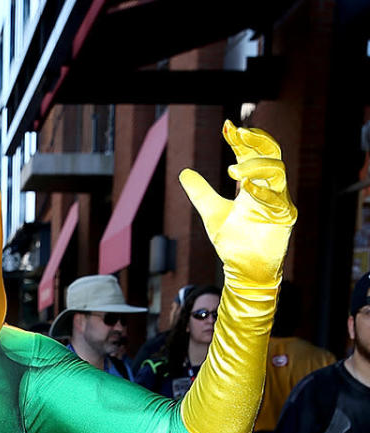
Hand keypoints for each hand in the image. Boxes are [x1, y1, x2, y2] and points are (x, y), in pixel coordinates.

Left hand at [179, 122, 296, 287]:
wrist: (244, 271)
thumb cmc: (233, 243)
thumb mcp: (212, 213)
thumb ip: (201, 193)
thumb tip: (183, 173)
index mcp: (253, 184)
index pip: (251, 153)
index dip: (240, 139)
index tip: (227, 126)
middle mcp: (268, 188)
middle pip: (271, 152)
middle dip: (256, 140)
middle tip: (238, 132)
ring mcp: (278, 201)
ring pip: (277, 170)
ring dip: (255, 166)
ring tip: (232, 170)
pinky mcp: (284, 217)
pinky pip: (278, 198)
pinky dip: (261, 191)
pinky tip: (245, 188)